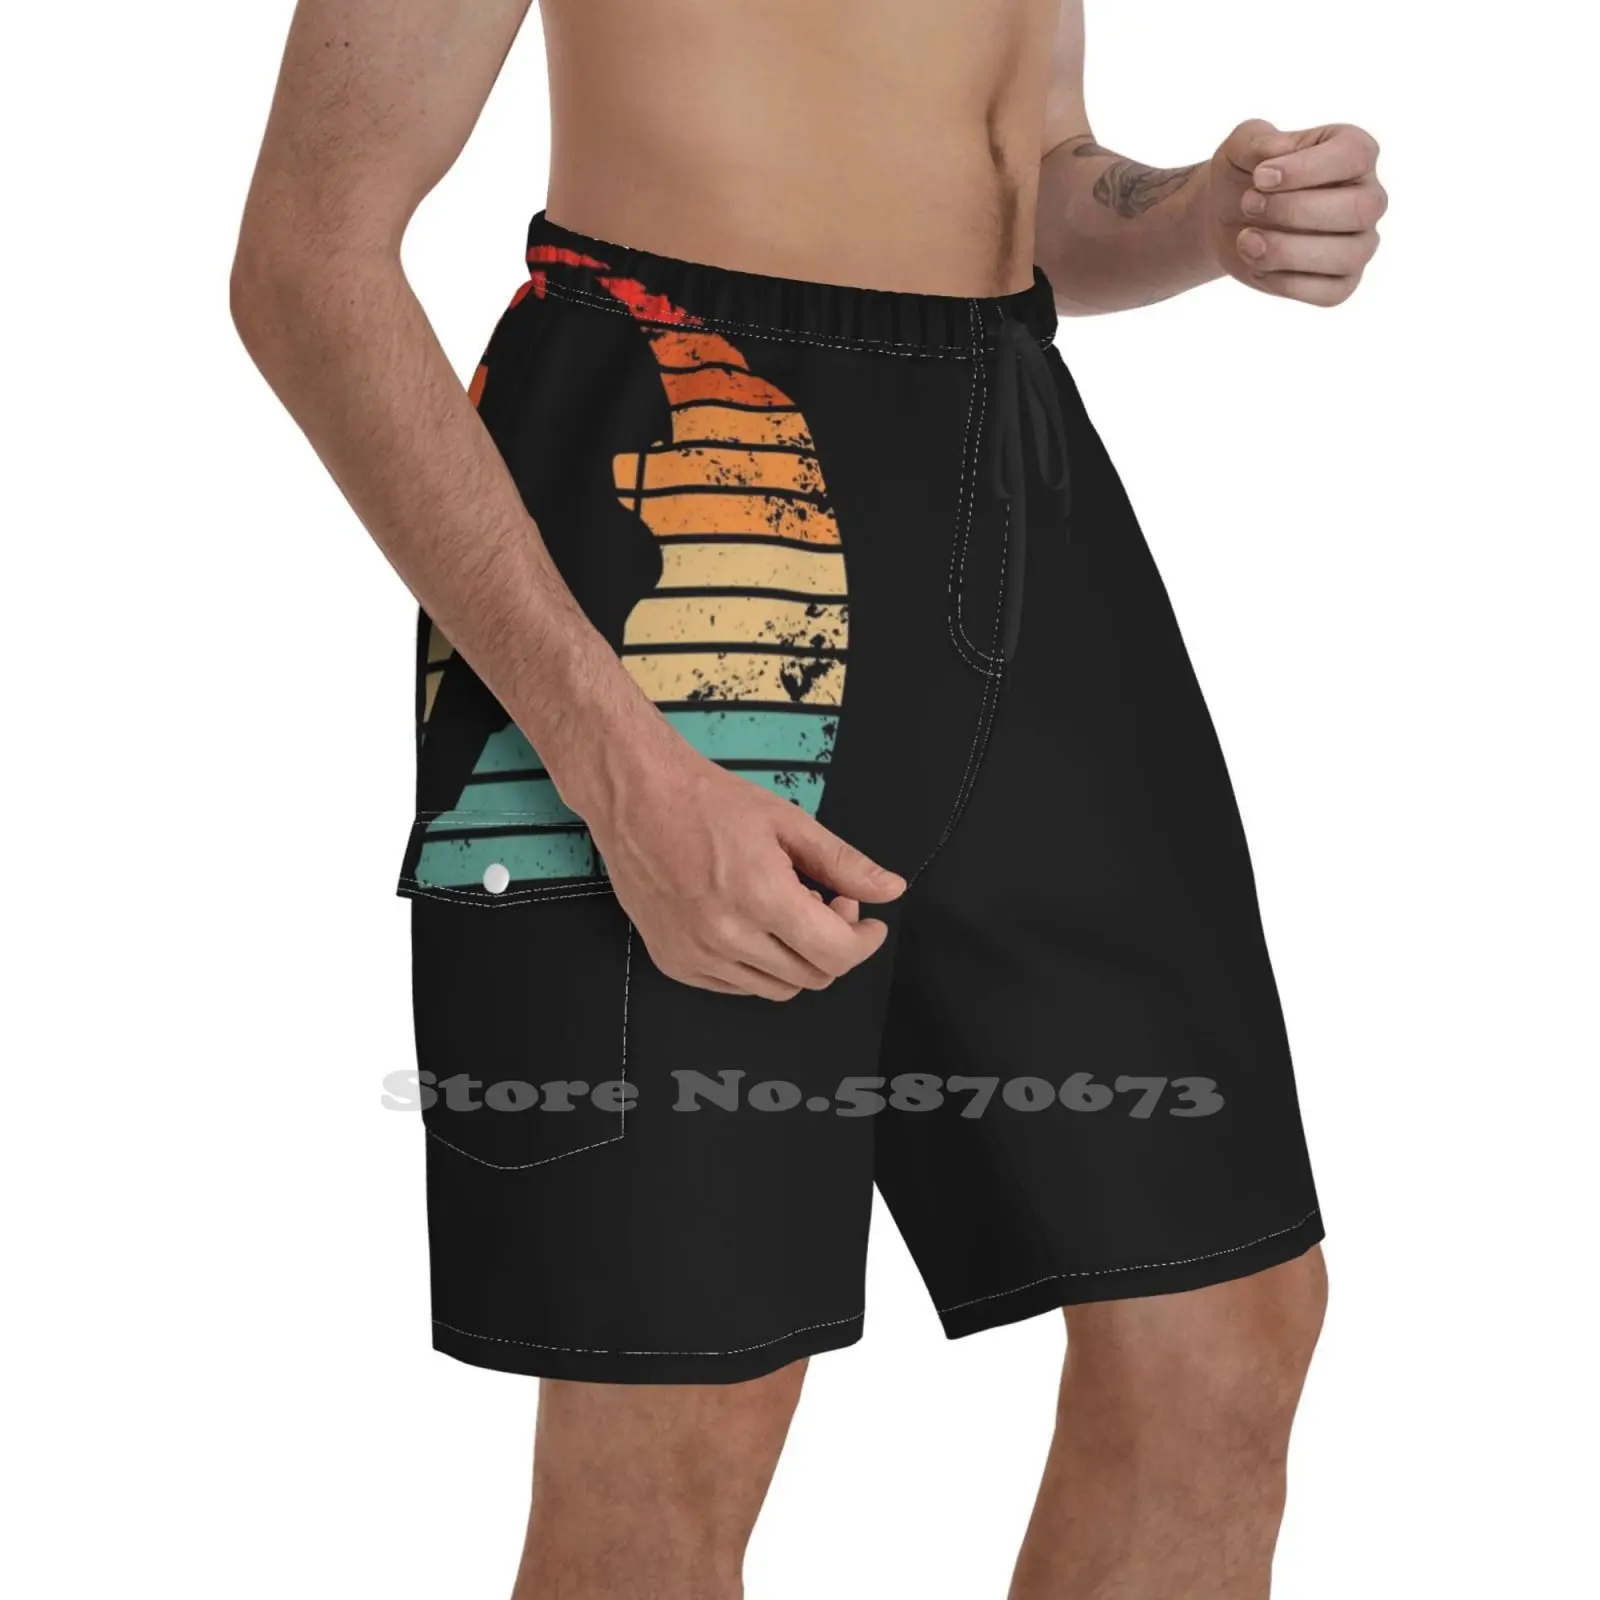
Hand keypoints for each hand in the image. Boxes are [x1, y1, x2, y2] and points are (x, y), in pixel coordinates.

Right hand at [580, 732, 904, 1001]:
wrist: (636, 798)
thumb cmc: (707, 802)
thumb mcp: (787, 822)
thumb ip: (844, 862)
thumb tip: (891, 889)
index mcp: (762, 898)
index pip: (837, 955)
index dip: (863, 941)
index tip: (867, 923)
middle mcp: (728, 936)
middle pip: (812, 977)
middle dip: (833, 944)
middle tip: (824, 901)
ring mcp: (697, 955)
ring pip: (776, 989)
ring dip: (796, 958)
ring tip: (785, 910)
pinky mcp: (675, 963)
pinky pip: (737, 987)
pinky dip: (757, 965)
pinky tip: (752, 923)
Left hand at [1206, 120, 1385, 306]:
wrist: (1226, 216)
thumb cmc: (1246, 175)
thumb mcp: (1242, 146)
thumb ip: (1258, 141)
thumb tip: (1276, 160)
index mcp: (1355, 153)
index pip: (1354, 156)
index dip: (1305, 169)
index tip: (1260, 177)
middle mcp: (1368, 197)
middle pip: (1359, 209)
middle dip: (1295, 211)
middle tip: (1249, 204)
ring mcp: (1360, 243)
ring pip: (1347, 255)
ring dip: (1287, 250)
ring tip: (1246, 239)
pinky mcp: (1342, 282)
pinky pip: (1330, 293)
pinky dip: (1286, 283)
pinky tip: (1259, 265)